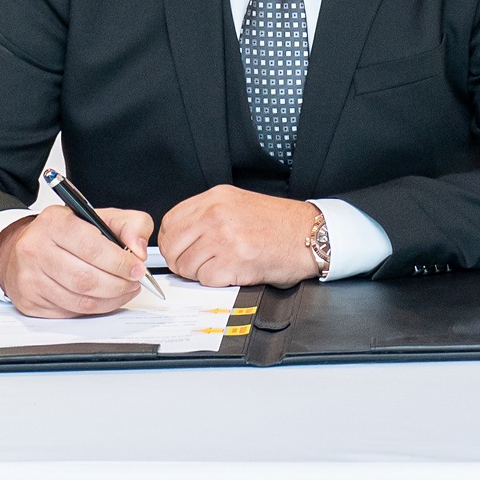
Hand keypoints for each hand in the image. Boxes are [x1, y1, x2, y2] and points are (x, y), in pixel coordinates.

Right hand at [0, 203, 154, 317]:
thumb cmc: (66, 232)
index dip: (120, 262)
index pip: (91, 248)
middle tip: (134, 282)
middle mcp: (35, 250)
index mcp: (54, 223)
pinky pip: (69, 312)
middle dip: (119, 284)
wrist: (25, 246)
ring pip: (79, 300)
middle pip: (86, 279)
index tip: (137, 268)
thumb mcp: (100, 216)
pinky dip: (94, 309)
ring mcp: (29, 279)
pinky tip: (104, 298)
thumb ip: (130, 225)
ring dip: (110, 299)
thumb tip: (138, 250)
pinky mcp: (29, 302)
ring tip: (124, 290)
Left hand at [157, 185, 321, 287]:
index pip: (170, 223)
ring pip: (185, 265)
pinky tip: (232, 272)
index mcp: (215, 198)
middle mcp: (216, 215)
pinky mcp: (232, 262)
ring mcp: (223, 238)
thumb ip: (207, 215)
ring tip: (220, 266)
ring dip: (199, 273)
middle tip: (198, 264)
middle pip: (172, 246)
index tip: (181, 249)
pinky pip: (204, 280)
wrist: (309, 236)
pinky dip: (215, 282)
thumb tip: (180, 237)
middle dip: (181, 260)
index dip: (172, 242)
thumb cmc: (279, 224)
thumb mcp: (238, 204)